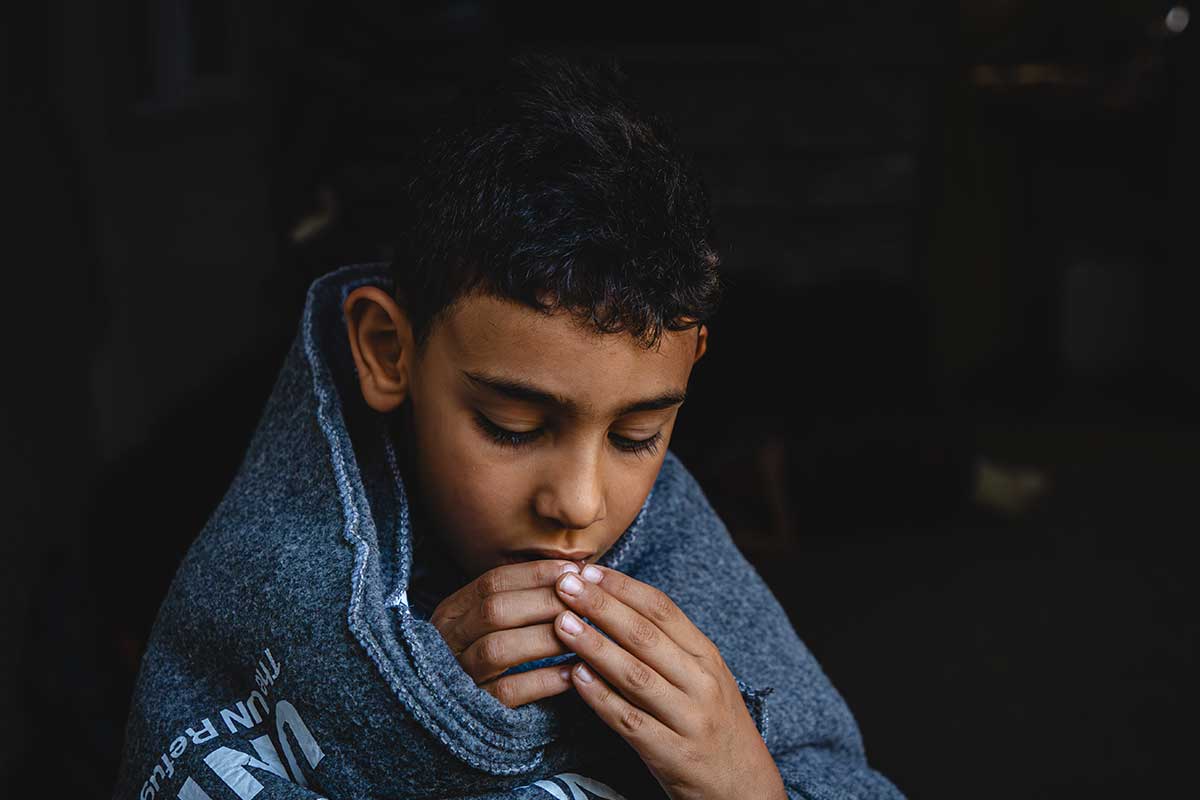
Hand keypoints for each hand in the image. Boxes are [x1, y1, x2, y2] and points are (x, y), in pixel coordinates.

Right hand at [430, 560, 582, 707]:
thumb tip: (571, 571)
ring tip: (583, 635)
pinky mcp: (475, 708)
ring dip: (546, 639)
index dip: (534, 574)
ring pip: (499, 649)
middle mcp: (450, 640)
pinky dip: (543, 680)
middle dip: (544, 602)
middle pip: (495, 610)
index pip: (492, 582)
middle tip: (584, 603)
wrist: (454, 711)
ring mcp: (460, 675)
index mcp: (453, 612)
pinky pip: (508, 692)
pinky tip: (571, 673)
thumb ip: (519, 598)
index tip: (572, 571)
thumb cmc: (487, 653)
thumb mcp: (487, 620)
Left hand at [552, 565, 786, 799]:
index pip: (662, 609)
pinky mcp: (673, 754)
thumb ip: (669, 647)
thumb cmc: (713, 726)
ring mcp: (689, 718)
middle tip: (565, 585)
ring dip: (595, 646)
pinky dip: (601, 698)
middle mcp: (701, 682)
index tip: (588, 571)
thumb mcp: (704, 678)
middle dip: (601, 606)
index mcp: (707, 656)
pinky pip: (630, 722)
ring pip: (636, 674)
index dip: (622, 587)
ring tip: (561, 625)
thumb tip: (617, 605)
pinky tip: (576, 679)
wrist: (746, 788)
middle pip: (645, 635)